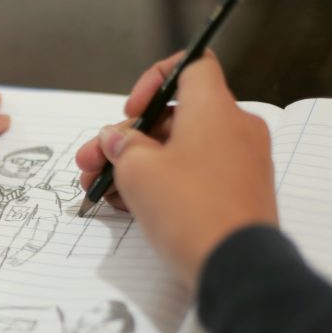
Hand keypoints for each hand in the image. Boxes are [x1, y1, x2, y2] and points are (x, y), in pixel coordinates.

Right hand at [75, 52, 277, 288]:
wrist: (234, 265)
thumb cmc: (189, 210)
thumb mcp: (138, 171)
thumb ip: (121, 146)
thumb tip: (116, 139)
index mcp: (213, 109)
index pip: (190, 66)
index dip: (152, 81)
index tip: (131, 112)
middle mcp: (234, 128)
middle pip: (174, 115)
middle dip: (127, 137)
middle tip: (91, 161)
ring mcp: (240, 163)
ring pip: (180, 149)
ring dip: (138, 163)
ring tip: (101, 189)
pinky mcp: (237, 193)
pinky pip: (195, 174)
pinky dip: (163, 181)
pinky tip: (128, 204)